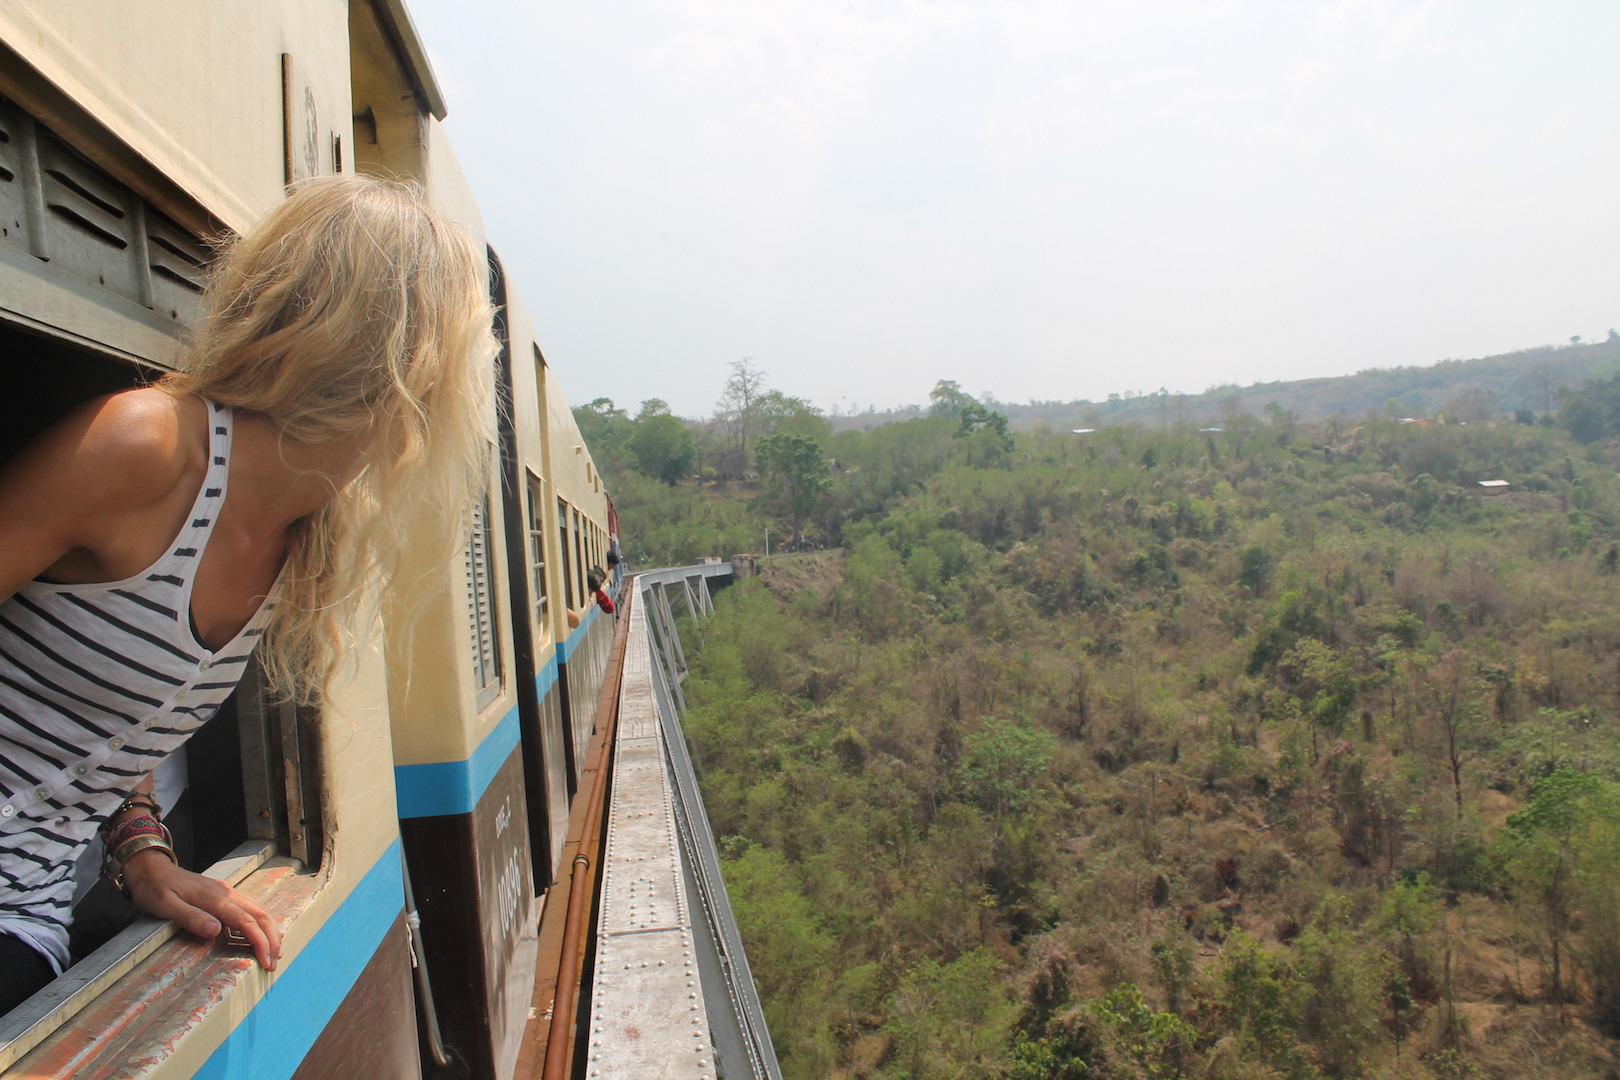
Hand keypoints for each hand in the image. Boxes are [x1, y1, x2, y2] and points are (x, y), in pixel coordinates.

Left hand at [122, 850, 281, 971]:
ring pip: (259, 909)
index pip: (246, 922)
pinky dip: (262, 921)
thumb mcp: (166, 906)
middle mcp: (226, 893)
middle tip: (275, 961)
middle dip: (272, 939)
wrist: (151, 868)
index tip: (266, 961)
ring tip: (275, 950)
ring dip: (270, 930)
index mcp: (214, 898)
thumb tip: (216, 931)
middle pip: (260, 915)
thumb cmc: (154, 888)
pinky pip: (251, 907)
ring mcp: (227, 891)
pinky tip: (262, 931)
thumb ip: (191, 918)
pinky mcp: (224, 893)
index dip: (260, 942)